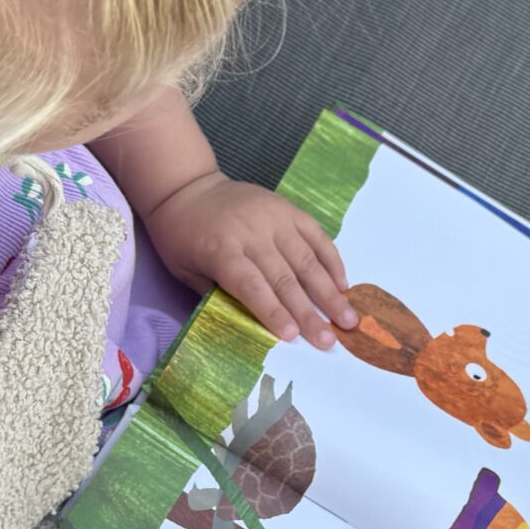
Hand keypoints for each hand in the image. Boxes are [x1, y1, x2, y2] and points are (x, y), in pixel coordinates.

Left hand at [142, 172, 357, 347]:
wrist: (187, 187)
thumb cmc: (181, 237)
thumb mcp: (185, 270)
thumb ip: (217, 295)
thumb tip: (252, 326)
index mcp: (222, 250)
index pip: (251, 285)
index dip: (272, 310)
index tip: (292, 336)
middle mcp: (252, 233)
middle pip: (285, 278)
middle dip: (309, 312)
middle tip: (329, 341)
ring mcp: (274, 218)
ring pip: (307, 260)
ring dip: (329, 292)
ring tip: (348, 318)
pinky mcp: (289, 209)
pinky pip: (316, 236)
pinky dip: (332, 261)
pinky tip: (343, 285)